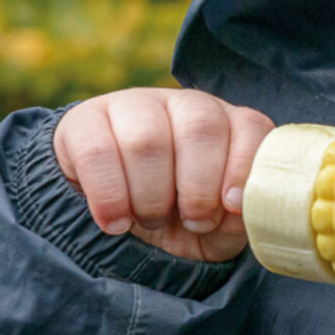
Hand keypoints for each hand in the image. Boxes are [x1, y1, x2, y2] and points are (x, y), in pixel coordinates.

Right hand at [54, 88, 273, 261]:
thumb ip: (238, 221)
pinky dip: (109, 197)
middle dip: (198, 188)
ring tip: (150, 221)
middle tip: (193, 221)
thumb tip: (242, 208)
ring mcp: (134, 105)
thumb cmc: (180, 220)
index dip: (243, 167)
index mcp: (227, 123)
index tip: (232, 206)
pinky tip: (116, 223)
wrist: (115, 218)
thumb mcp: (217, 230)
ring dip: (151, 196)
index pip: (249, 126)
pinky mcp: (85, 120)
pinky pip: (96, 152)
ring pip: (147, 140)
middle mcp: (185, 105)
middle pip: (200, 128)